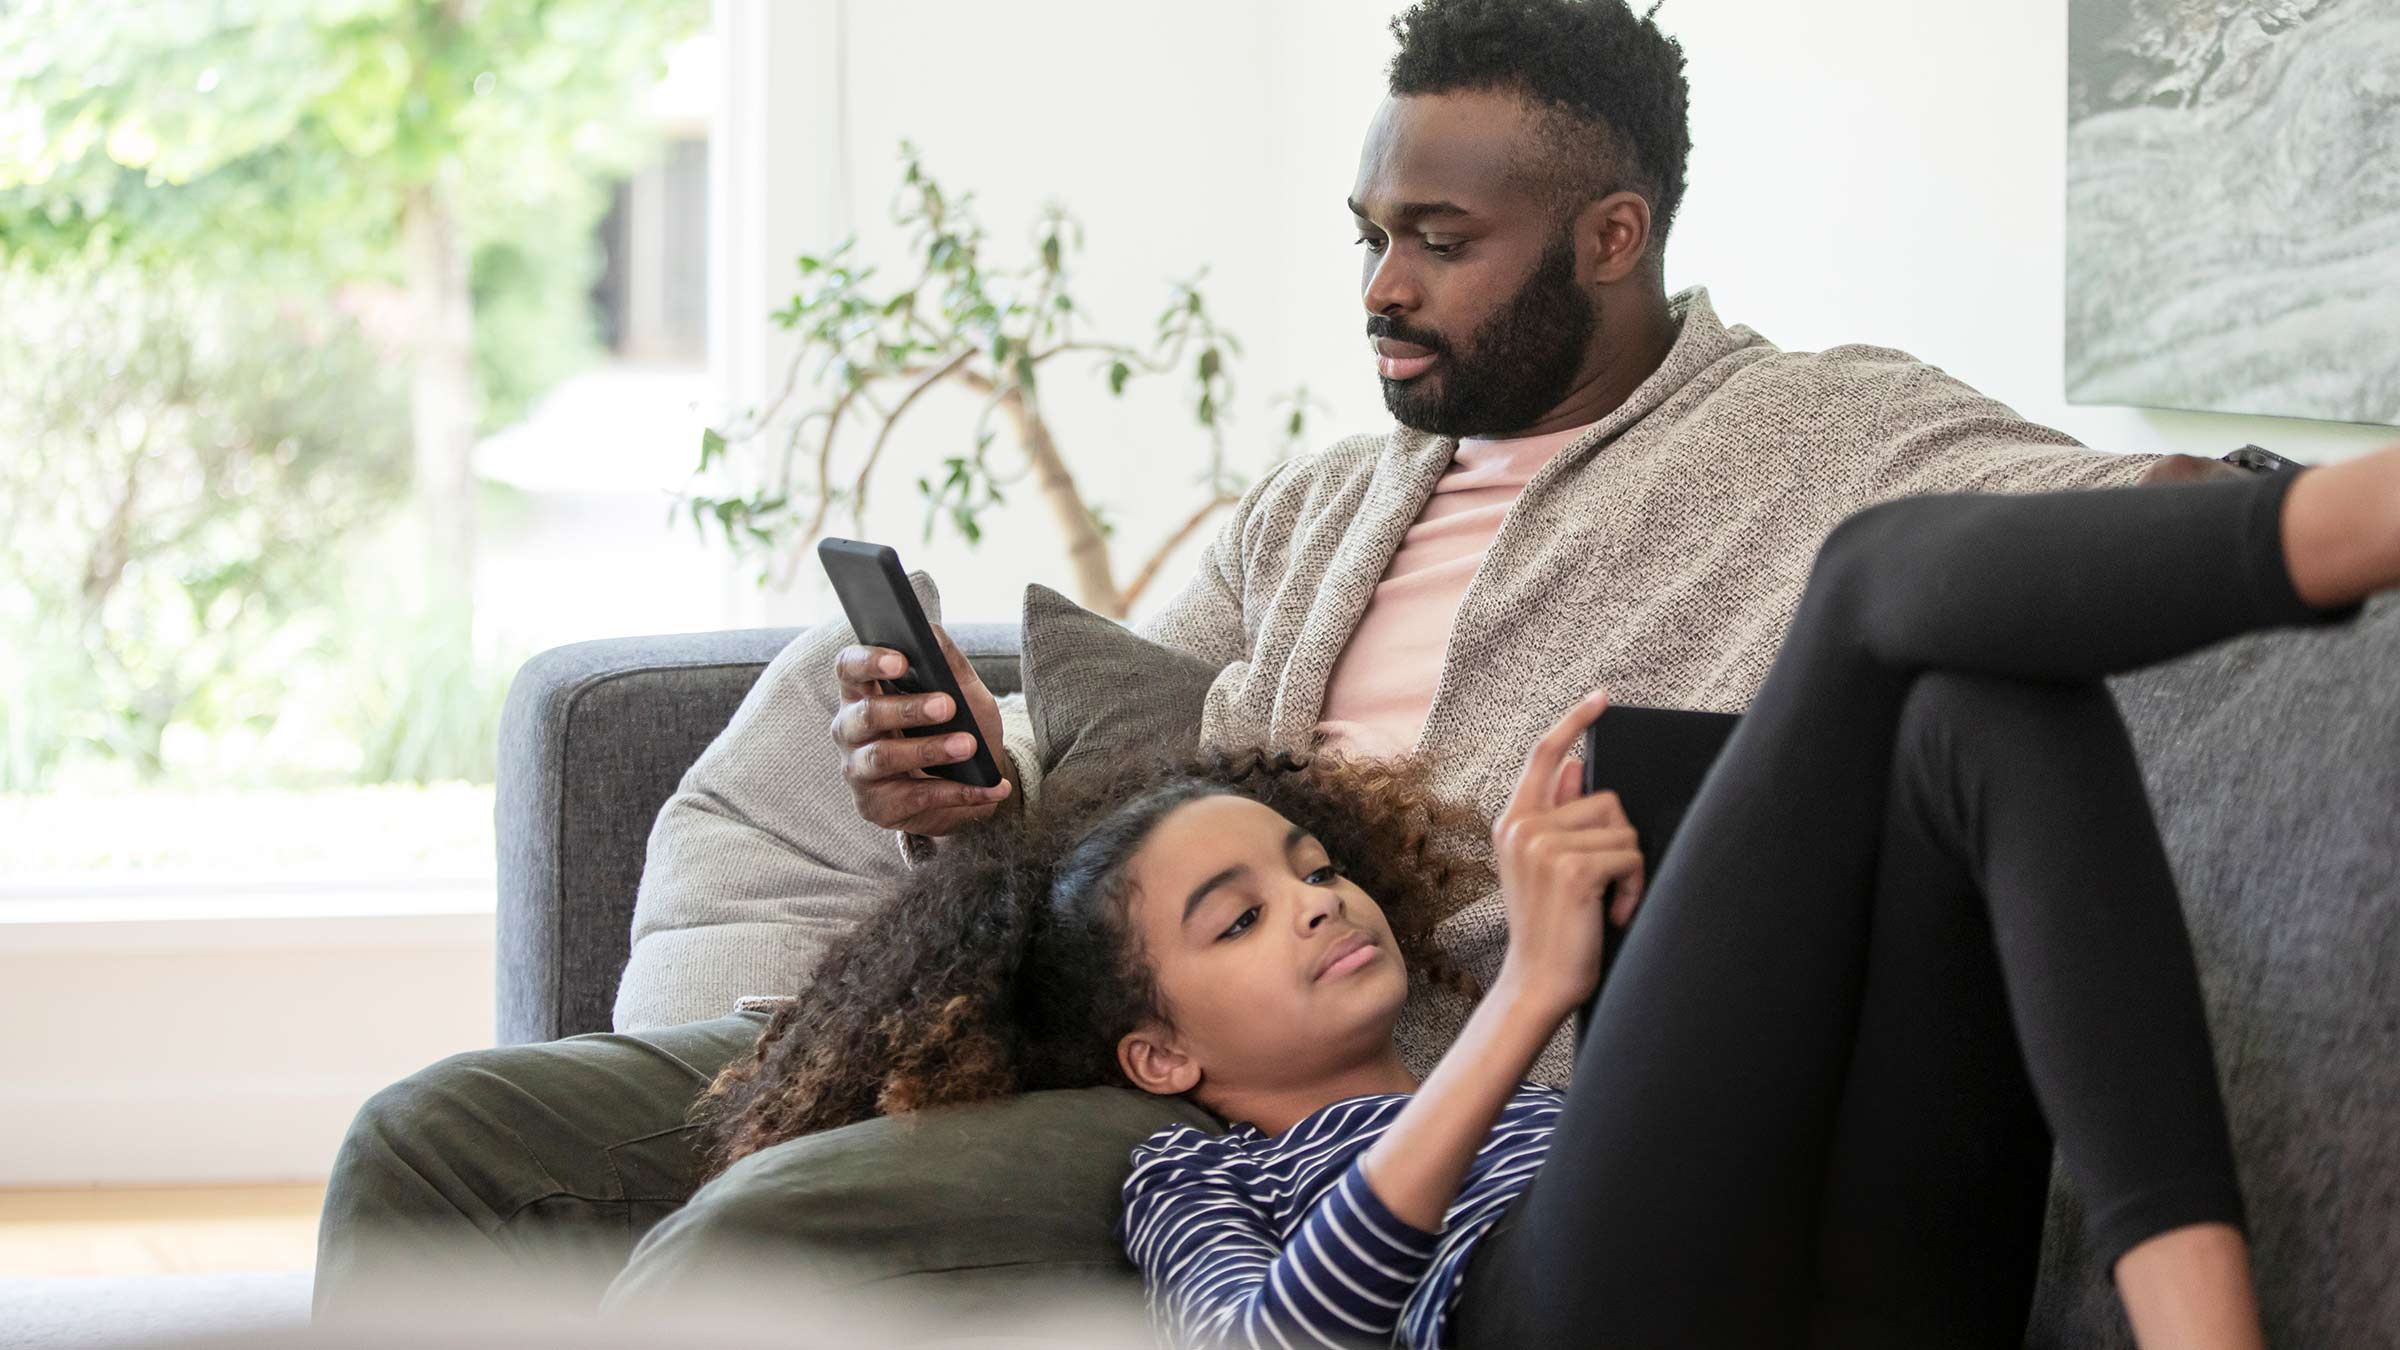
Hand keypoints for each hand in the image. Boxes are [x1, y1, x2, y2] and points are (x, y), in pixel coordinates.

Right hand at [831, 622, 1012, 836]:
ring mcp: (858, 771)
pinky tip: (990, 786)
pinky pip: (914, 798)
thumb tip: (930, 631)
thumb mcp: (962, 692)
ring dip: (929, 750)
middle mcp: (850, 730)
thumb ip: (947, 662)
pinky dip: (958, 793)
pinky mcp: (877, 806)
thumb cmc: (957, 727)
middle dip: (908, 709)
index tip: (902, 660)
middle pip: (866, 714)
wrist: (969, 783)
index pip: (848, 668)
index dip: (869, 661)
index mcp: (862, 692)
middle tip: (947, 705)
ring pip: (883, 757)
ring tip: (968, 745)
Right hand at [1490, 688, 1645, 1017]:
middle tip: (1604, 886)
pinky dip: (1634, 888)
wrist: (1537, 984)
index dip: (1575, 722)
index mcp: (1514, 823)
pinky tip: (1612, 914)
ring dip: (1629, 869)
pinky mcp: (1572, 868)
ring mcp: (1544, 845)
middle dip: (1619, 842)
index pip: (1544, 755)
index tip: (1602, 699)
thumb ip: (1556, 814)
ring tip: (1606, 904)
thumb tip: (1572, 765)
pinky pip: (1631, 855)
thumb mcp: (1544, 867)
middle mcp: (1523, 827)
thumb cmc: (1551, 929)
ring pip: (1624, 829)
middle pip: (1606, 799)